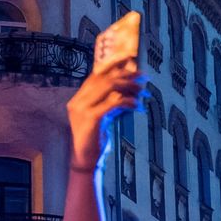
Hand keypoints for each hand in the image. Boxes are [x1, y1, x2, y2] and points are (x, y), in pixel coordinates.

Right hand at [67, 55, 144, 171]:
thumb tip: (130, 88)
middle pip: (104, 78)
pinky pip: (113, 103)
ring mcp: (82, 109)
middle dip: (126, 74)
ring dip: (129, 86)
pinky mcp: (90, 119)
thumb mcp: (102, 117)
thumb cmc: (96, 139)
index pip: (96, 75)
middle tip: (143, 76)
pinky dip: (127, 101)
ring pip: (108, 86)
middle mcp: (77, 102)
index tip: (130, 58)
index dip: (113, 64)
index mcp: (78, 99)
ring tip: (142, 91)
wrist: (85, 161)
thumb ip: (110, 102)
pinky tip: (137, 105)